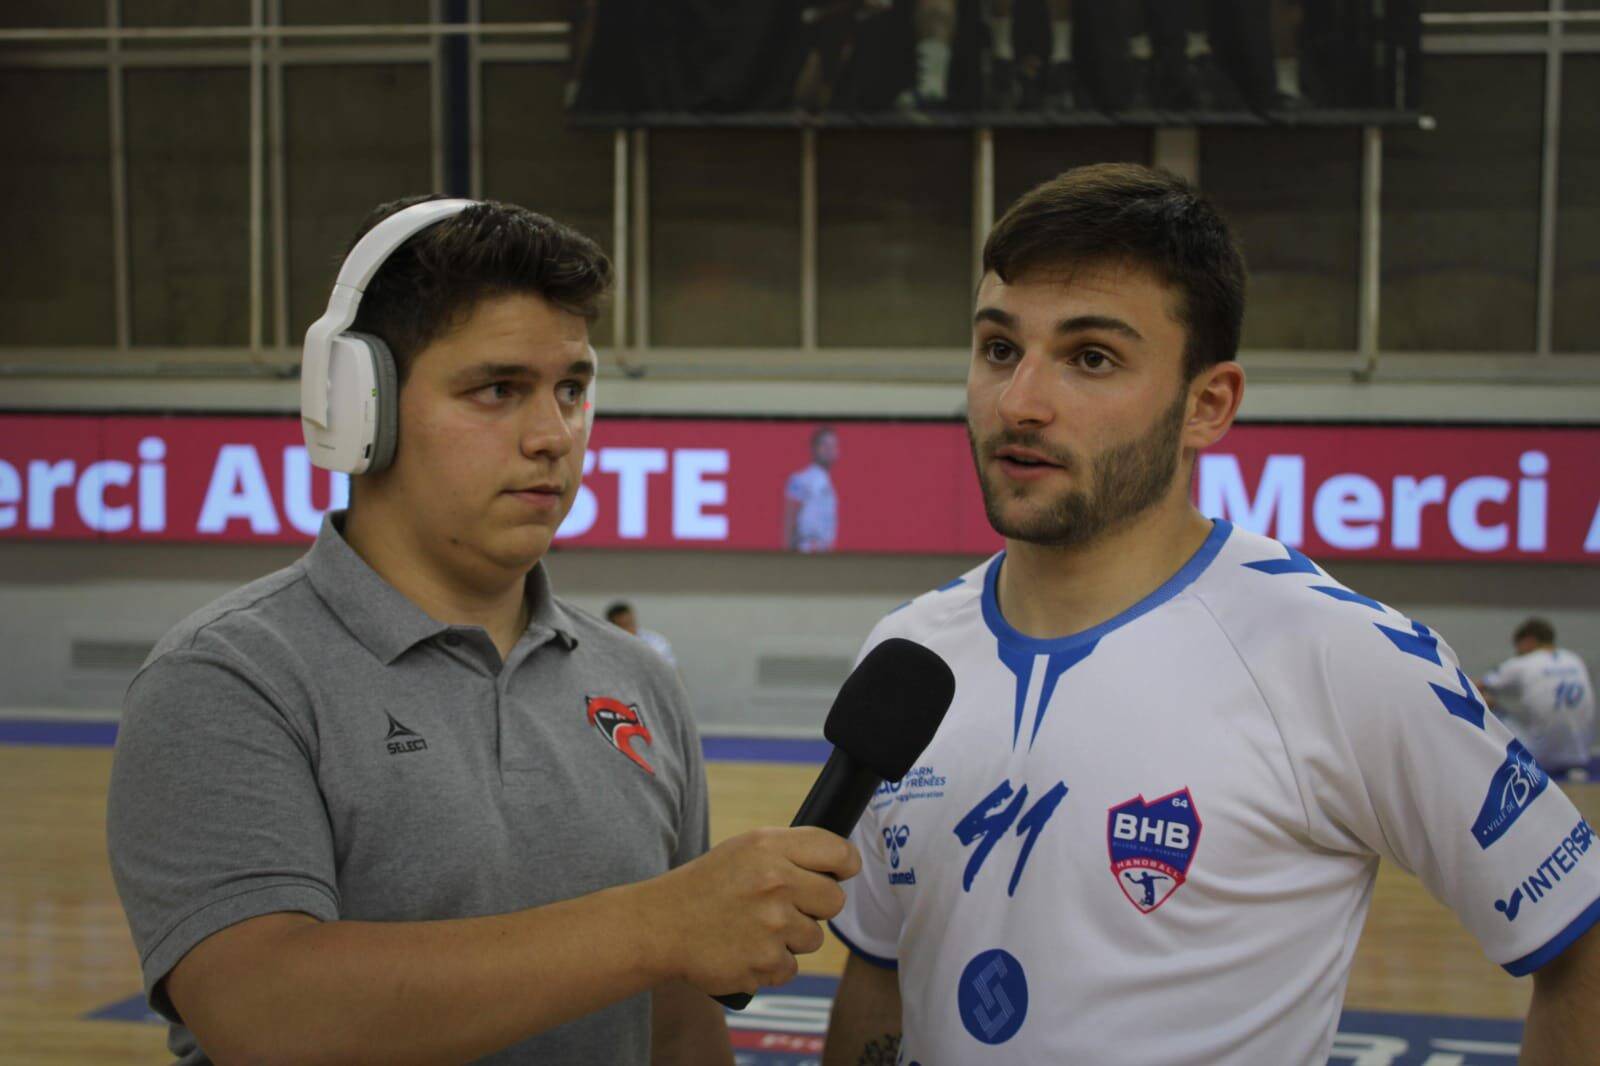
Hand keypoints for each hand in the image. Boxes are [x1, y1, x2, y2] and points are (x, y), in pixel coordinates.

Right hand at [641, 827, 860, 995]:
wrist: (661, 925)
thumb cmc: (709, 885)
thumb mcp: (746, 849)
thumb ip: (791, 851)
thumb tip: (842, 865)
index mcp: (770, 847)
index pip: (839, 852)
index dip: (845, 864)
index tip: (841, 872)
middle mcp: (774, 882)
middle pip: (835, 900)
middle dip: (816, 906)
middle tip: (785, 906)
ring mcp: (771, 925)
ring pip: (814, 938)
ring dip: (791, 939)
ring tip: (754, 928)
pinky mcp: (764, 963)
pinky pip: (791, 968)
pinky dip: (771, 964)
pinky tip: (744, 949)